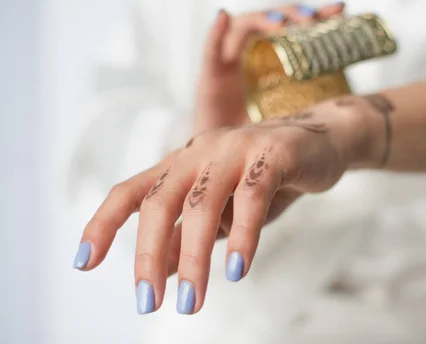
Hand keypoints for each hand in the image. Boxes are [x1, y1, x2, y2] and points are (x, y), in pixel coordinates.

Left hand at [73, 99, 371, 314]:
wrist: (322, 143)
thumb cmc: (265, 178)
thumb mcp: (223, 210)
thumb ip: (190, 233)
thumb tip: (160, 269)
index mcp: (182, 164)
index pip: (131, 191)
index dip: (103, 224)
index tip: (83, 263)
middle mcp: (201, 151)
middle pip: (160, 201)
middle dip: (147, 255)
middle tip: (148, 303)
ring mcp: (237, 148)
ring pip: (203, 202)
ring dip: (194, 257)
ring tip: (192, 302)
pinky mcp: (275, 152)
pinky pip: (254, 195)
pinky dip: (243, 235)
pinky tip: (238, 270)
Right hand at [196, 2, 345, 130]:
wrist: (229, 165)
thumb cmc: (262, 142)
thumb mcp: (290, 122)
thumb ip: (308, 109)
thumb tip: (346, 103)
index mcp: (276, 63)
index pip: (296, 29)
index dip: (317, 15)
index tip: (340, 8)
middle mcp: (253, 57)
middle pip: (272, 22)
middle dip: (292, 14)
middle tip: (313, 17)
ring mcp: (230, 65)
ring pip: (245, 27)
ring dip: (262, 19)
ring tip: (280, 23)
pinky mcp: (209, 78)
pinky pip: (211, 50)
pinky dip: (216, 31)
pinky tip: (224, 16)